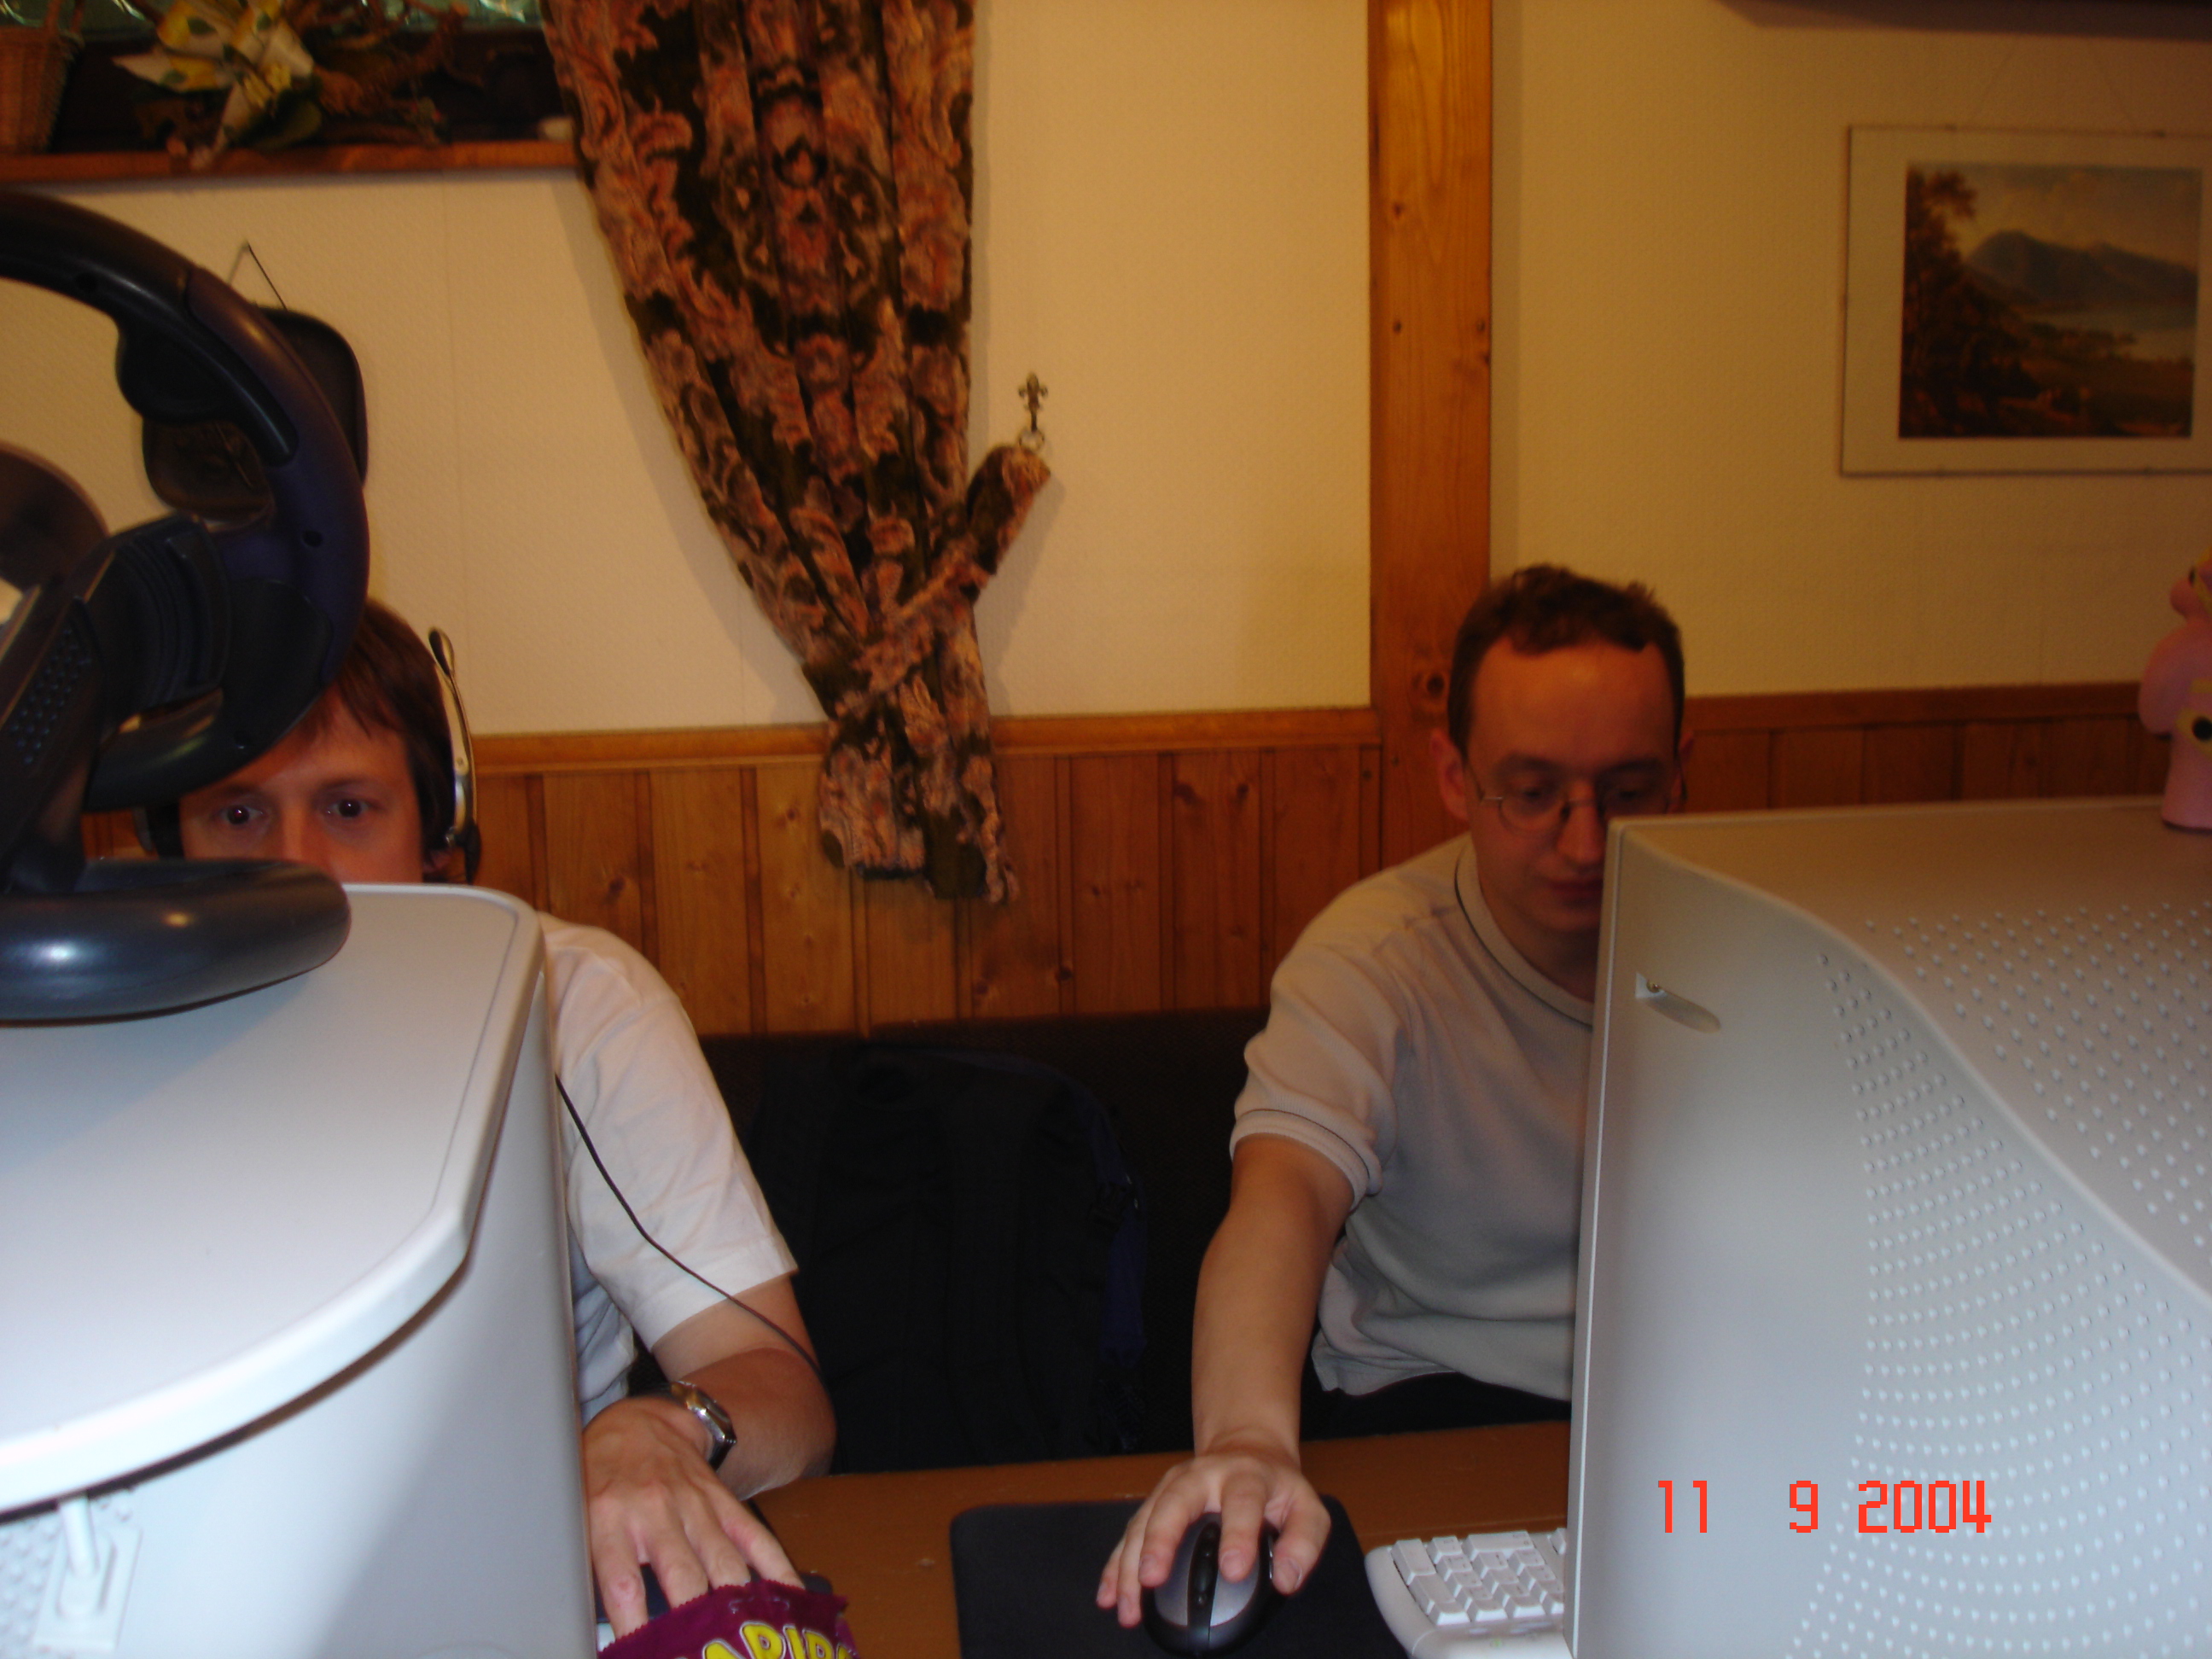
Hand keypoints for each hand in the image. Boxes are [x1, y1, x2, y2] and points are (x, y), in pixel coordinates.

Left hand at [582, 1394, 799, 1637]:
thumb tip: (592, 1627)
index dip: (634, 1627)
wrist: (639, 1423)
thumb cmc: (600, 1479)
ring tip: (743, 1639)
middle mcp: (655, 1510)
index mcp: (609, 1517)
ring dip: (734, 1607)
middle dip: (695, 1623)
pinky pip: (756, 1539)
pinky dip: (776, 1571)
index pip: (623, 1583)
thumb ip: (586, 1566)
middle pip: (683, 1575)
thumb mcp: (577, 1516)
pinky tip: (788, 1599)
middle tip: (700, 1652)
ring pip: (724, 1563)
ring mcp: (696, 1505)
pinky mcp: (724, 1502)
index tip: (641, 1655)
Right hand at [1094, 1434, 1330, 1628]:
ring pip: (1145, 1518)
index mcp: (1246, 1476)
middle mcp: (1203, 1476)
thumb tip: (1285, 1579)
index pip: (1242, 1501)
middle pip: (1176, 1502)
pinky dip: (1116, 1564)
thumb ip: (1303, 1543)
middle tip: (1153, 1578)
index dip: (1238, 1535)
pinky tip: (1109, 1594)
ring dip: (1131, 1561)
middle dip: (1161, 1540)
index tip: (1233, 1569)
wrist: (1246, 1449)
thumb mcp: (1306, 1508)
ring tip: (1127, 1604)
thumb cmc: (1276, 1488)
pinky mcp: (1155, 1501)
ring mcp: (1173, 1486)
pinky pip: (1131, 1531)